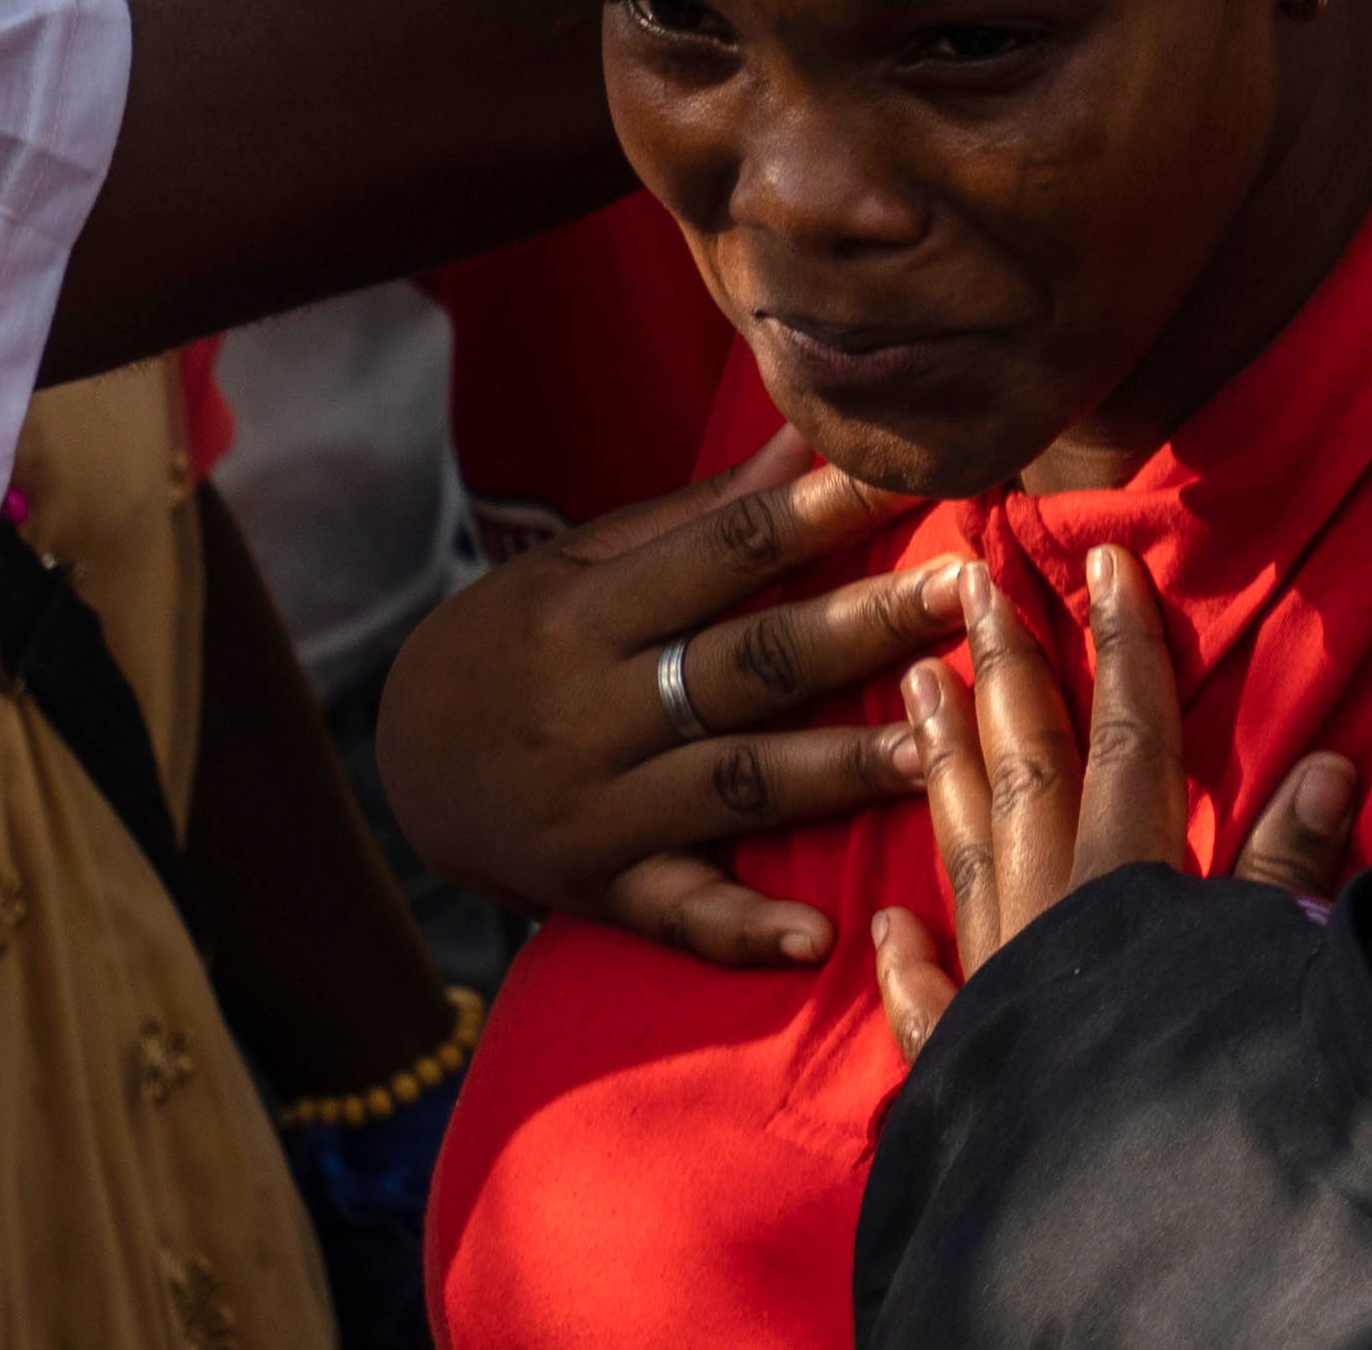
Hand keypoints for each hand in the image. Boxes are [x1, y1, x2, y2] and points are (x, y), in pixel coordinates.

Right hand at [361, 434, 978, 970]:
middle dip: (863, 625)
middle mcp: (593, 710)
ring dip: (841, 768)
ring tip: (940, 743)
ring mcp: (598, 809)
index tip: (917, 475)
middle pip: (748, 664)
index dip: (822, 511)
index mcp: (589, 612)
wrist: (404, 765)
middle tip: (967, 592)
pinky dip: (744, 930)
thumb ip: (700, 516)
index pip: (725, 552)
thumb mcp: (582, 565)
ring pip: (738, 785)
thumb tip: (804, 435)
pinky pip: (679, 914)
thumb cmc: (518, 639)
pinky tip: (818, 937)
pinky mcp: (601, 890)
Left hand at [859, 542, 1360, 1058]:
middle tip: (970, 577)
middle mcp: (1049, 922)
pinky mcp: (969, 1076)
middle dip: (1007, 670)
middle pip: (1027, 771)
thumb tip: (1327, 762)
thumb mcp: (1269, 978)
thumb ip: (1288, 878)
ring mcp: (998, 994)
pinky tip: (882, 925)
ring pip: (963, 854)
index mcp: (1125, 888)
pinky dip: (905, 963)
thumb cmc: (1212, 1102)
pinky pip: (928, 1008)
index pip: (1130, 741)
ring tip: (914, 687)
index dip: (1123, 647)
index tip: (1103, 556)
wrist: (1118, 1242)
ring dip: (943, 766)